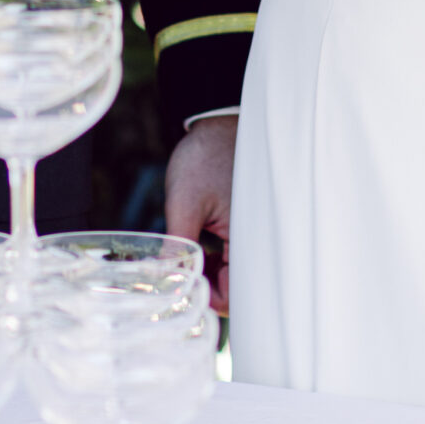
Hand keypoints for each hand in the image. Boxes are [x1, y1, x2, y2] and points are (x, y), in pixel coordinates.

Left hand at [164, 112, 236, 315]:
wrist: (217, 123)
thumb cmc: (205, 157)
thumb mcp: (184, 203)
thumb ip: (177, 247)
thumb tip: (163, 279)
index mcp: (253, 237)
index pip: (238, 294)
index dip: (210, 300)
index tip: (182, 289)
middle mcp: (260, 239)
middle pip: (238, 286)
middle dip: (208, 287)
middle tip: (178, 275)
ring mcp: (255, 233)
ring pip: (235, 272)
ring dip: (211, 272)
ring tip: (186, 256)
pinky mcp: (248, 226)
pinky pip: (236, 256)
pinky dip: (217, 259)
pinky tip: (199, 246)